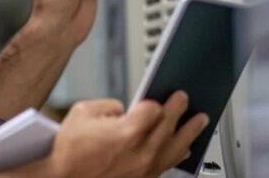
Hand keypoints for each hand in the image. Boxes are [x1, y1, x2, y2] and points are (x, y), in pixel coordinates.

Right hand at [43, 93, 209, 177]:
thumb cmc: (68, 150)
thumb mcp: (83, 112)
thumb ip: (109, 105)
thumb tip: (124, 110)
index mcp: (127, 131)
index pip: (154, 109)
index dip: (154, 101)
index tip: (155, 98)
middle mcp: (140, 152)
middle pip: (168, 126)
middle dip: (178, 109)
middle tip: (184, 99)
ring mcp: (143, 169)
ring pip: (174, 148)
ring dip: (189, 132)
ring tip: (200, 121)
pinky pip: (167, 166)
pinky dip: (178, 155)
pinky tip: (185, 149)